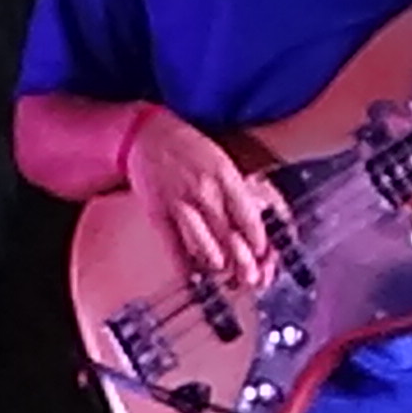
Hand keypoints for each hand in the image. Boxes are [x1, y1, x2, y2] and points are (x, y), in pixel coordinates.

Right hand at [118, 107, 287, 291]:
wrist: (146, 133)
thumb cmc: (188, 147)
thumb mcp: (221, 161)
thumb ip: (237, 190)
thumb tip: (253, 221)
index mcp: (225, 176)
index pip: (249, 218)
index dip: (259, 243)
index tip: (264, 257)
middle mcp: (205, 190)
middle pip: (230, 235)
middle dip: (243, 263)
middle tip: (250, 279)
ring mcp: (179, 202)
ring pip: (203, 244)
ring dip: (217, 264)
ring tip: (224, 273)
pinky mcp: (157, 212)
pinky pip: (172, 245)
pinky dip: (183, 265)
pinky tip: (192, 277)